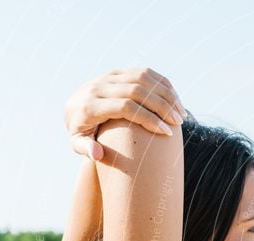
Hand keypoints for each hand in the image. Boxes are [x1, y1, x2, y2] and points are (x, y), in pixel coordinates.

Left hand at [63, 67, 185, 160]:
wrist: (72, 107)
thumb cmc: (81, 132)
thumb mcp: (78, 143)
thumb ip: (85, 150)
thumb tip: (98, 154)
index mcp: (90, 105)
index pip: (125, 107)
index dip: (149, 118)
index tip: (166, 132)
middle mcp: (99, 86)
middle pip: (137, 91)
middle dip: (162, 106)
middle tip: (178, 123)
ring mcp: (109, 76)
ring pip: (143, 78)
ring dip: (166, 94)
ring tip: (180, 113)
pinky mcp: (118, 72)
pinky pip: (144, 72)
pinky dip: (162, 85)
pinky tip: (175, 100)